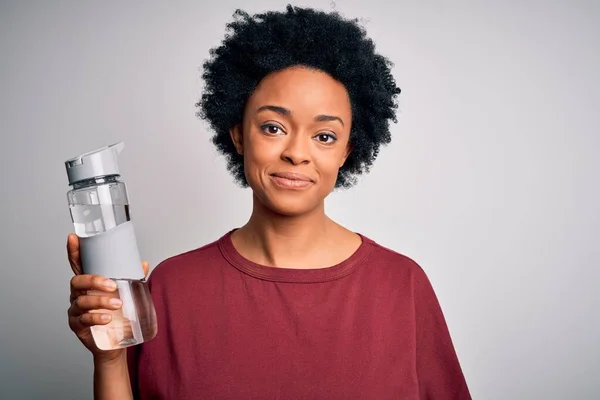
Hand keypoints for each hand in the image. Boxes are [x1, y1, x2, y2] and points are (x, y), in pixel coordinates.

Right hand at [66, 233, 148, 362]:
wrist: (117, 342)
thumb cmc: (119, 314)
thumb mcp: (128, 295)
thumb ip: (134, 279)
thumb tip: (143, 264)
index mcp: (89, 284)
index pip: (79, 265)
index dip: (74, 251)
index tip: (73, 237)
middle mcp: (79, 295)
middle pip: (77, 281)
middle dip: (94, 280)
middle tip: (112, 285)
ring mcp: (76, 310)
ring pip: (82, 301)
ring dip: (100, 301)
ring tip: (117, 304)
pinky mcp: (77, 325)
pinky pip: (83, 319)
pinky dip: (96, 317)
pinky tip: (107, 318)